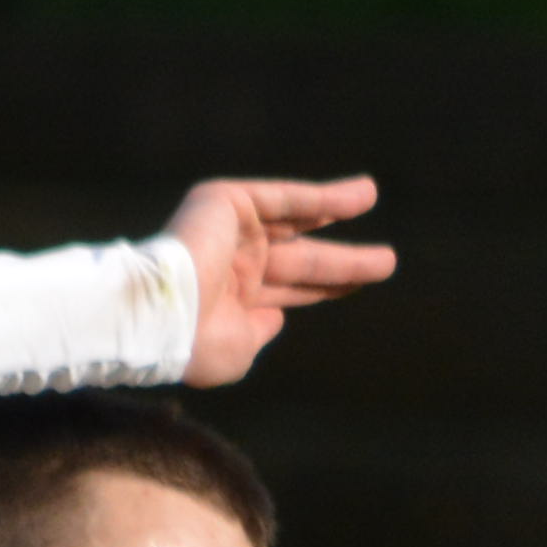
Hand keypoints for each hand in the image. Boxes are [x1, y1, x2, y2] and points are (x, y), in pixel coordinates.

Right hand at [164, 175, 395, 387]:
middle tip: (386, 262)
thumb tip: (277, 317)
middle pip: (302, 259)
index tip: (357, 284)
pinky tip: (361, 195)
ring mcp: (230, 230)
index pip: (290, 290)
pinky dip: (321, 196)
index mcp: (234, 300)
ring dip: (336, 208)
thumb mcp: (237, 351)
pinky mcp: (227, 202)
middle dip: (342, 261)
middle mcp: (233, 263)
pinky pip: (285, 199)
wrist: (160, 315)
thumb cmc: (194, 344)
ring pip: (296, 220)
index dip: (325, 287)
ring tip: (373, 195)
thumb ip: (259, 333)